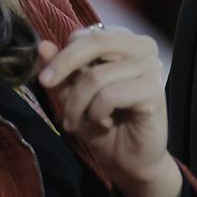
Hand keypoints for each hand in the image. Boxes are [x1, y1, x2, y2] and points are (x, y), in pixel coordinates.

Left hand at [37, 28, 181, 196]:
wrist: (129, 161)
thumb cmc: (104, 125)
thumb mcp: (73, 96)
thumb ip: (61, 71)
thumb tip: (42, 46)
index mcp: (124, 42)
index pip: (86, 35)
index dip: (62, 55)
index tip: (47, 79)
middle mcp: (142, 48)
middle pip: (95, 42)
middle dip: (64, 65)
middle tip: (46, 84)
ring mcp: (151, 68)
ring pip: (97, 76)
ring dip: (78, 104)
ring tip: (78, 121)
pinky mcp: (154, 92)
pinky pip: (109, 96)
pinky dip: (97, 113)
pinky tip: (105, 123)